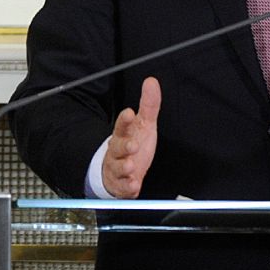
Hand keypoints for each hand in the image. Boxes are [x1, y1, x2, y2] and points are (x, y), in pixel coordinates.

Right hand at [100, 76, 160, 198]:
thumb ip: (148, 105)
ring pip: (117, 167)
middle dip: (124, 146)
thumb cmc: (132, 145)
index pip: (121, 125)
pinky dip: (127, 187)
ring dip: (124, 167)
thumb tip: (151, 82)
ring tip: (131, 166)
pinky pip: (122, 187)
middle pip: (117, 147)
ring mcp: (118, 168)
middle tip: (132, 145)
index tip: (129, 113)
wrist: (119, 171)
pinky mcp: (121, 184)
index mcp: (123, 135)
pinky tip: (133, 185)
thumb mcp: (144, 124)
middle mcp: (118, 151)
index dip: (124, 120)